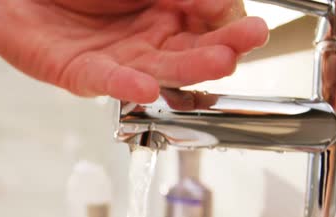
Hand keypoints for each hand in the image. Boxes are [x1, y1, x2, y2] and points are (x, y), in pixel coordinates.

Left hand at [0, 0, 267, 102]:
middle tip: (250, 39)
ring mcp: (120, 61)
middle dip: (223, 45)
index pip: (208, 19)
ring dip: (191, 68)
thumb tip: (214, 0)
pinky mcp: (84, 74)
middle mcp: (149, 42)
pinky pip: (110, 82)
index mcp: (166, 13)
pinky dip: (129, 86)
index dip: (223, 15)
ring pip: (161, 69)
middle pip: (192, 50)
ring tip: (221, 62)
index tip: (229, 9)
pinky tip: (148, 89)